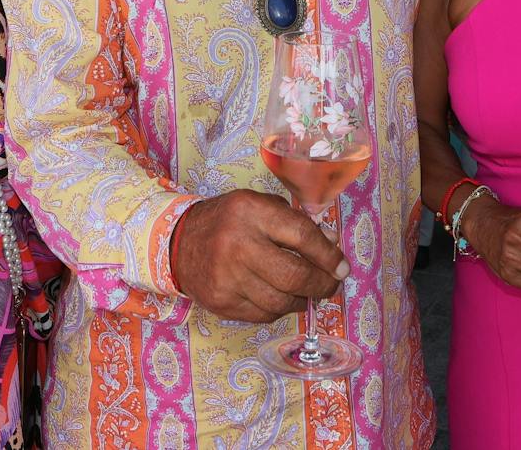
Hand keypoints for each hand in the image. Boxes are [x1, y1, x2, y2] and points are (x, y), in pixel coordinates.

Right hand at [171, 189, 347, 323]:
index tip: (341, 266)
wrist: (178, 243)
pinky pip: (264, 315)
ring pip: (281, 302)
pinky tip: (281, 298)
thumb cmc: (228, 221)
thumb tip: (330, 247)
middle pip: (294, 275)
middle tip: (331, 284)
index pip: (302, 236)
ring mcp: (227, 278)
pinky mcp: (222, 303)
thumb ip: (294, 222)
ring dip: (303, 300)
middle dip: (322, 284)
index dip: (328, 255)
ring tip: (307, 292)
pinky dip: (280, 309)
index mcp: (250, 213)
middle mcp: (237, 245)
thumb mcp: (258, 205)